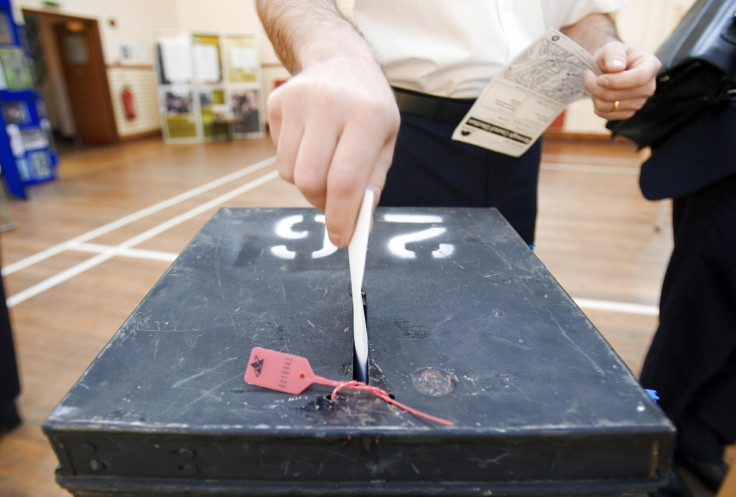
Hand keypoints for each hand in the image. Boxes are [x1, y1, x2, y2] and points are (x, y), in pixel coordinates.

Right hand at [267, 55, 399, 247]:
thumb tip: (356, 227)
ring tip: (325, 164)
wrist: (341, 61)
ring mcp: (298, 100)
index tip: (341, 239)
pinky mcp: (276, 102)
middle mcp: (330, 104)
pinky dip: (294, 162)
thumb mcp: (385, 142)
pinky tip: (311, 141)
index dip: (340, 216)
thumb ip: (370, 185)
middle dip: (320, 203)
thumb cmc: (369, 110)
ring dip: (307, 183)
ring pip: (289, 173)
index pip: (345, 179)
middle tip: (333, 203)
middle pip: (309, 180)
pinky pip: (279, 155)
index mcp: (367, 115)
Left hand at [582, 41, 660, 119]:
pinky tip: (596, 93)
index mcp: (651, 66)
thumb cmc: (613, 56)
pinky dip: (596, 105)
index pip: (639, 78)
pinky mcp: (628, 113)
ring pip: (611, 106)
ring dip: (595, 95)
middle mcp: (649, 87)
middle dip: (598, 87)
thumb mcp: (612, 48)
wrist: (608, 68)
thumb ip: (614, 54)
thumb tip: (616, 67)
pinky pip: (606, 114)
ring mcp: (640, 102)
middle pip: (622, 94)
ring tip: (592, 82)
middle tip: (587, 74)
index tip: (599, 79)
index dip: (617, 81)